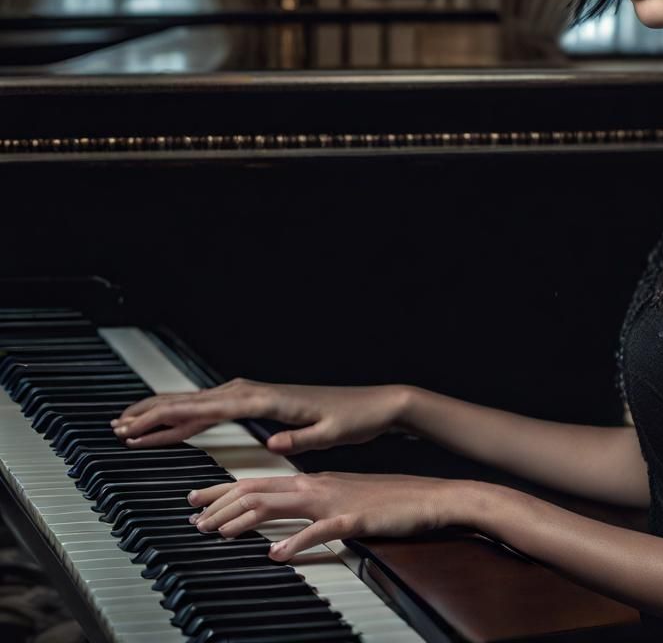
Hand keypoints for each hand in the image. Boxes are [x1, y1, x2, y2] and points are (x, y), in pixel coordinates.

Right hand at [110, 379, 406, 452]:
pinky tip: (174, 420)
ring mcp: (258, 393)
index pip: (209, 408)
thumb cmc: (353, 419)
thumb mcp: (330, 434)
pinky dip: (190, 413)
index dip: (171, 418)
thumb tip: (273, 444)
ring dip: (165, 411)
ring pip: (200, 400)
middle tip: (117, 426)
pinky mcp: (262, 399)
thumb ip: (300, 438)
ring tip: (131, 422)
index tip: (140, 428)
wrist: (374, 404)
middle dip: (154, 412)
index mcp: (269, 399)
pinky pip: (216, 405)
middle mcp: (258, 391)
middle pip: (195, 400)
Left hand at [187, 472, 462, 561]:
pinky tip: (277, 554)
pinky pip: (321, 531)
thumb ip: (313, 512)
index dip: (225, 491)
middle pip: (261, 490)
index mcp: (316, 481)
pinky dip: (296, 542)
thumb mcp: (344, 501)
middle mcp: (320, 485)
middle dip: (221, 503)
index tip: (197, 501)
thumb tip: (285, 528)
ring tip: (217, 532)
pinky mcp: (355, 519)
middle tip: (193, 518)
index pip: (261, 482)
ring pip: (280, 505)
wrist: (431, 496)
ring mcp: (336, 501)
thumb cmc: (391, 501)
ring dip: (245, 519)